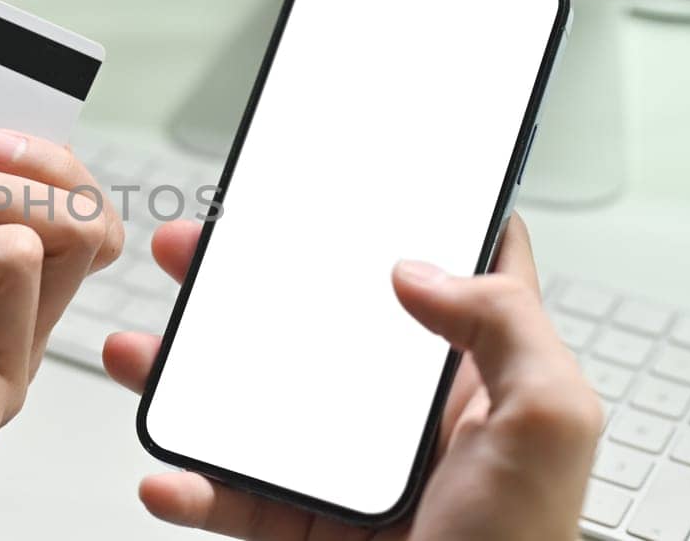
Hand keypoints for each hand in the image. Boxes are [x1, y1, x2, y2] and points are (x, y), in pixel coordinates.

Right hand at [104, 216, 600, 540]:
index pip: (444, 278)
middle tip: (194, 252)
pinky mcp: (302, 528)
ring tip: (139, 355)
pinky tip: (167, 475)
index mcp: (468, 380)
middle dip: (241, 285)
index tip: (348, 183)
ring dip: (183, 378)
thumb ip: (506, 328)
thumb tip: (421, 271)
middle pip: (310, 329)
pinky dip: (187, 487)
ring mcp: (342, 474)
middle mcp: (398, 421)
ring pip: (248, 408)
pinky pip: (229, 499)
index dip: (408, 224)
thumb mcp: (551, 425)